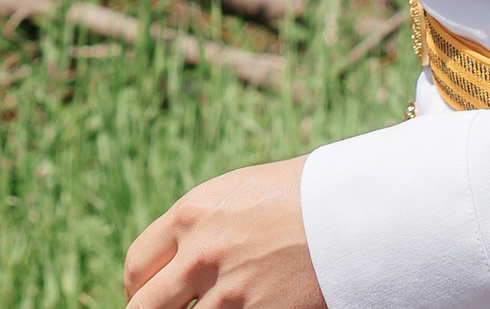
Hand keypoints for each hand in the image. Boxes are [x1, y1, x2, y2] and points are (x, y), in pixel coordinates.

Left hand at [122, 157, 319, 308]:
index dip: (137, 288)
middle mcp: (200, 256)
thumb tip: (177, 252)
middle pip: (146, 307)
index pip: (136, 266)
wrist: (353, 208)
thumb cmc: (301, 194)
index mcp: (189, 217)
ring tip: (222, 305)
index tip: (146, 296)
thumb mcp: (236, 192)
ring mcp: (230, 293)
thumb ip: (199, 223)